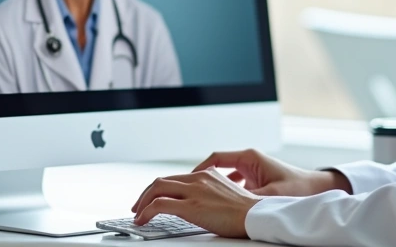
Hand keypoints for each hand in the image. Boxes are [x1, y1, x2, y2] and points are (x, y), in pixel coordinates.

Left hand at [129, 167, 260, 237]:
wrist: (256, 216)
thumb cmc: (246, 211)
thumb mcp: (227, 194)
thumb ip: (212, 192)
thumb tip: (203, 202)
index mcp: (207, 175)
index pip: (175, 178)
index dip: (159, 189)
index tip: (153, 199)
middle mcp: (198, 178)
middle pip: (162, 181)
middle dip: (146, 194)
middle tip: (139, 206)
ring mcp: (194, 191)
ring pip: (157, 189)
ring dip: (143, 202)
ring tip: (138, 215)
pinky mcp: (191, 206)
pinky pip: (159, 205)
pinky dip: (146, 212)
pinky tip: (142, 221)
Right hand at [191, 148, 351, 196]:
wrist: (317, 190)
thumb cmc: (299, 188)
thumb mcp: (271, 195)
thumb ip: (250, 199)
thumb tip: (232, 206)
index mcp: (249, 158)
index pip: (215, 158)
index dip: (199, 169)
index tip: (187, 180)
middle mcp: (249, 161)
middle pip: (217, 167)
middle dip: (202, 179)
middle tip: (188, 191)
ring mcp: (252, 171)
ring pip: (225, 177)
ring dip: (214, 188)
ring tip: (201, 200)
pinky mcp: (256, 181)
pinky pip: (234, 185)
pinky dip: (226, 194)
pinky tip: (221, 206)